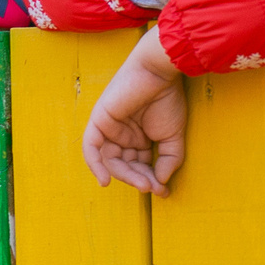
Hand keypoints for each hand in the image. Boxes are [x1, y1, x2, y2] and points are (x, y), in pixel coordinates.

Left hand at [82, 26, 187, 192]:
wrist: (159, 72)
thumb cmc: (167, 99)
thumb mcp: (173, 136)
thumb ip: (168, 160)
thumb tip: (160, 183)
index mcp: (138, 138)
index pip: (139, 166)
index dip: (150, 180)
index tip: (163, 191)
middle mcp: (121, 135)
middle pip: (125, 165)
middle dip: (139, 178)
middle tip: (153, 187)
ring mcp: (109, 128)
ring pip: (110, 160)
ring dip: (125, 175)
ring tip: (142, 184)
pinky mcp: (99, 120)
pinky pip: (91, 147)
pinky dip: (95, 164)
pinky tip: (105, 180)